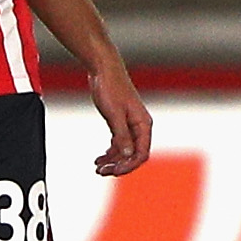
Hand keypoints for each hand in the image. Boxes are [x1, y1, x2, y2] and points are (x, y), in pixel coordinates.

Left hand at [88, 59, 152, 175]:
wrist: (103, 69)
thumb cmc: (110, 88)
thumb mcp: (114, 114)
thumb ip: (122, 136)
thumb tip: (128, 156)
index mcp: (143, 124)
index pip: (141, 153)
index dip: (129, 165)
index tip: (114, 172)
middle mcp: (139, 126)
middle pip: (133, 154)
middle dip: (119, 165)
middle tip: (101, 172)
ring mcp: (130, 124)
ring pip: (125, 150)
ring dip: (113, 161)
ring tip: (97, 168)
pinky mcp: (120, 121)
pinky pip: (118, 143)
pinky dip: (110, 152)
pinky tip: (99, 159)